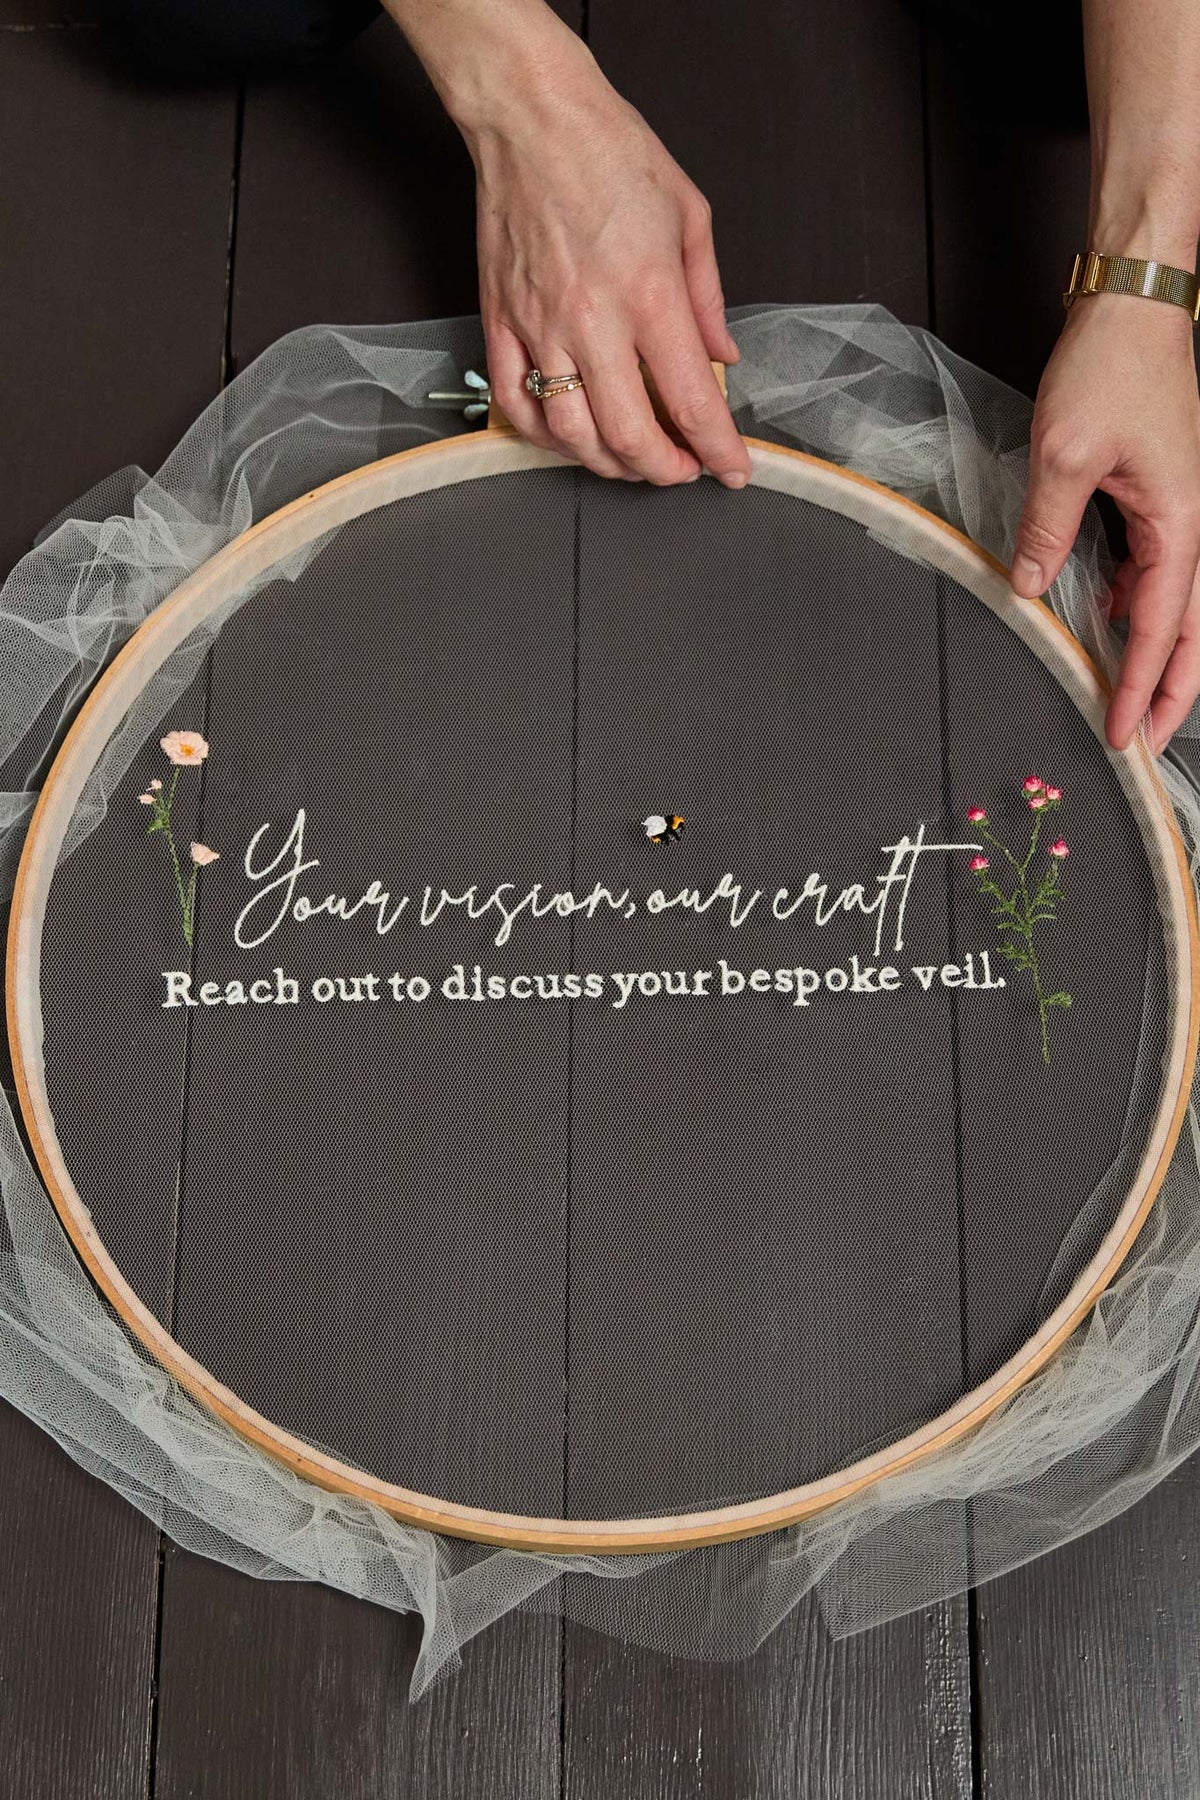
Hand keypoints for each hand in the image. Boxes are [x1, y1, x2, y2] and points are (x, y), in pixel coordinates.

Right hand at [460, 29, 751, 488]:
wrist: (532, 117)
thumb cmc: (611, 152)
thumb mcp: (689, 215)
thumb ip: (708, 298)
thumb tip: (723, 357)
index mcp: (650, 294)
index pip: (692, 402)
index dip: (718, 451)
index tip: (733, 471)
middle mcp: (594, 321)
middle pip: (630, 436)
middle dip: (663, 470)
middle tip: (682, 470)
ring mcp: (540, 327)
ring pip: (571, 434)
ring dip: (607, 464)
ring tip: (631, 460)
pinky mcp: (500, 322)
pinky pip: (515, 405)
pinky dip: (544, 438)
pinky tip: (570, 438)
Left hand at [1011, 294, 1199, 755]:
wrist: (1134, 303)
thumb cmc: (1110, 366)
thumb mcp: (1064, 453)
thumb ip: (1047, 528)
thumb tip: (1028, 587)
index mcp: (1180, 523)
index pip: (1162, 629)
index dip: (1142, 688)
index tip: (1125, 737)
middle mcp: (1189, 523)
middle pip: (1188, 631)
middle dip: (1170, 693)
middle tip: (1145, 746)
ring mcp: (1177, 510)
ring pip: (1173, 604)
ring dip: (1153, 653)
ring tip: (1126, 698)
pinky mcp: (1158, 495)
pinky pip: (1151, 566)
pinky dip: (1134, 605)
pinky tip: (1103, 617)